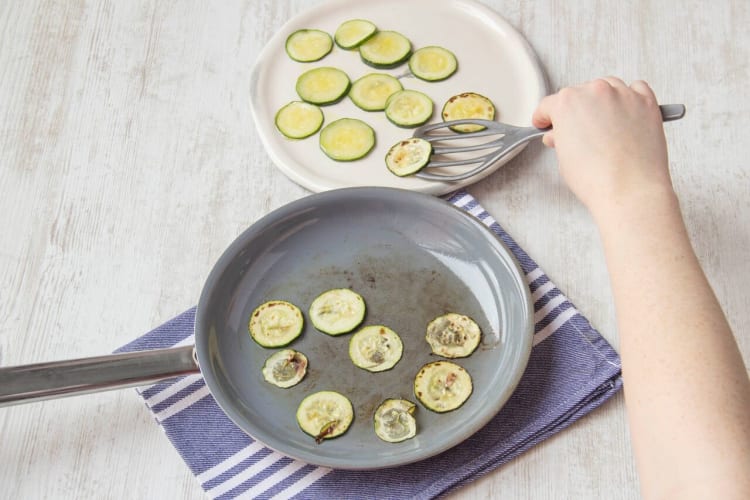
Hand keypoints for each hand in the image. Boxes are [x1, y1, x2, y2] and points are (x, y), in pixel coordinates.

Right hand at [532, 77, 672, 217]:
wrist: (629, 191)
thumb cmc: (596, 179)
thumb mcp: (564, 158)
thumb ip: (560, 139)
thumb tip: (562, 135)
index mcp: (567, 103)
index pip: (549, 104)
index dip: (544, 117)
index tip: (546, 123)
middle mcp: (595, 92)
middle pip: (579, 93)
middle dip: (575, 111)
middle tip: (577, 132)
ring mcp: (623, 95)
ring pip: (608, 87)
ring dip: (602, 101)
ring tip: (603, 124)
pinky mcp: (647, 102)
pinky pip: (637, 89)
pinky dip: (630, 98)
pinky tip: (626, 115)